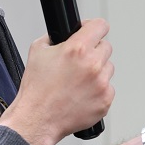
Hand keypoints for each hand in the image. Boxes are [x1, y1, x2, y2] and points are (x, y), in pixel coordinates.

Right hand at [0, 18, 114, 144]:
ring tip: (78, 81)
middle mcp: (92, 65)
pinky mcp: (105, 101)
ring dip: (97, 71)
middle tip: (79, 62)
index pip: (100, 26)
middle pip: (106, 47)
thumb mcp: (37, 52)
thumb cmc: (37, 90)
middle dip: (93, 51)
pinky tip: (82, 94)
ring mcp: (101, 84)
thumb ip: (53, 38)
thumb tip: (62, 35)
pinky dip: (98, 90)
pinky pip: (108, 88)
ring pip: (108, 68)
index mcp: (77, 49)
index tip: (91, 32)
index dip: (93, 27)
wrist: (38, 119)